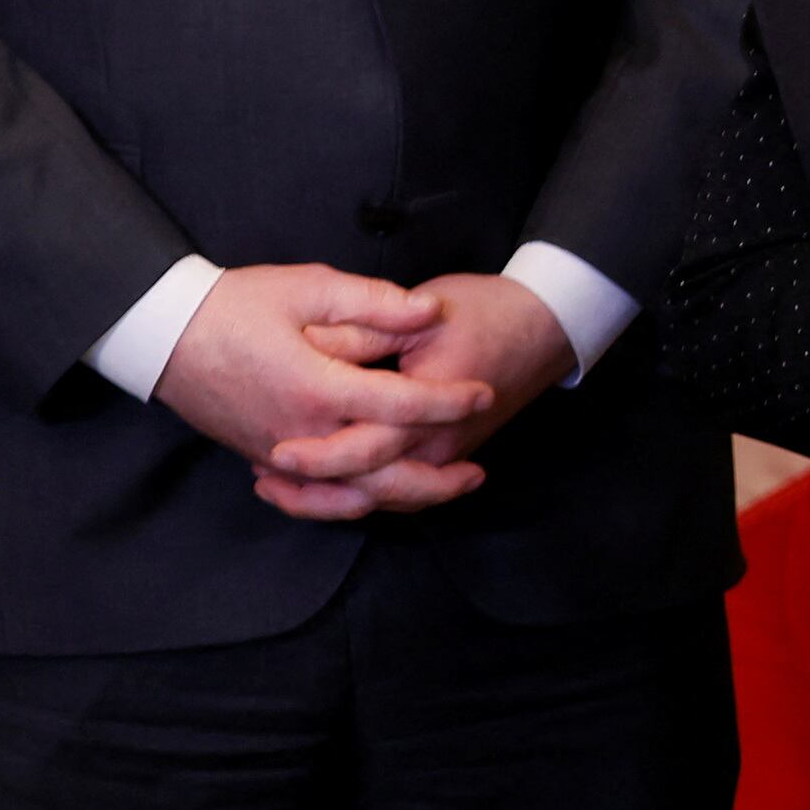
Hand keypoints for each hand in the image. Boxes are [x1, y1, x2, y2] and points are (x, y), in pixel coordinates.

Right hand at [153, 267, 477, 505]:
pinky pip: (310, 498)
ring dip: (400, 497)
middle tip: (478, 471)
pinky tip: (375, 498)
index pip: (401, 405)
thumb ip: (375, 301)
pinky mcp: (259, 458)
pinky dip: (345, 506)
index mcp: (318, 387)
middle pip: (381, 473)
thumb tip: (432, 310)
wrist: (162, 332)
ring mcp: (277, 451)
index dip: (449, 401)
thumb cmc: (234, 304)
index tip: (484, 393)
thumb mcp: (309, 288)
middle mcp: (300, 431)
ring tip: (441, 489)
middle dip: (436, 478)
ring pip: (348, 494)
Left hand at [251, 273, 582, 519]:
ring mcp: (447, 453)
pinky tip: (323, 482)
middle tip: (263, 476)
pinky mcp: (448, 454)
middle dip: (314, 493)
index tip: (274, 450)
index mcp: (433, 402)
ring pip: (386, 499)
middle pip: (373, 488)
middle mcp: (441, 441)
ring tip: (278, 485)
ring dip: (331, 500)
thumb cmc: (487, 311)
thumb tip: (312, 346)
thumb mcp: (426, 309)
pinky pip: (401, 492)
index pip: (369, 445)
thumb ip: (369, 328)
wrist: (546, 325)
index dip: (318, 454)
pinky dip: (359, 494)